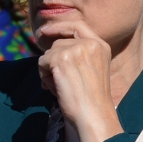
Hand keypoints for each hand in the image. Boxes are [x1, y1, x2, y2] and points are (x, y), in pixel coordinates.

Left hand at [37, 22, 122, 141]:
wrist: (94, 115)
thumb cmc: (91, 101)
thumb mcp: (90, 70)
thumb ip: (77, 56)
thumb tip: (47, 53)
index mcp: (100, 46)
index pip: (77, 26)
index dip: (59, 27)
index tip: (45, 31)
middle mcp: (89, 44)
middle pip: (58, 43)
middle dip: (53, 61)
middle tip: (58, 82)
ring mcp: (75, 49)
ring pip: (48, 54)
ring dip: (48, 71)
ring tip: (60, 87)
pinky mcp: (61, 58)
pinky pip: (42, 62)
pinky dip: (44, 76)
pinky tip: (56, 88)